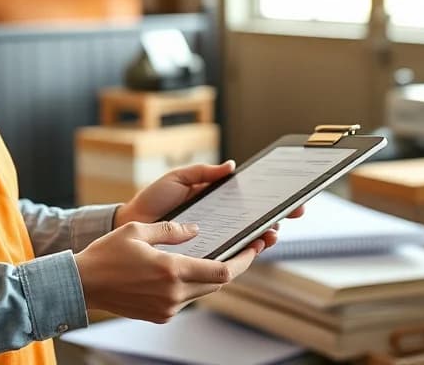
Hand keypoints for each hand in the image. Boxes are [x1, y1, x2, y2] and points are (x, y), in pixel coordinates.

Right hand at [73, 220, 264, 322]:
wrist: (81, 285)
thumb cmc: (106, 254)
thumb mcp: (138, 230)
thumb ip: (171, 230)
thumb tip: (196, 230)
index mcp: (171, 270)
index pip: (222, 272)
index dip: (244, 260)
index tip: (255, 247)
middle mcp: (173, 294)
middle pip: (218, 284)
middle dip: (234, 266)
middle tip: (246, 248)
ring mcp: (167, 308)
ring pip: (203, 292)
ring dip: (212, 276)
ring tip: (220, 257)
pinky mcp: (159, 315)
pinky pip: (186, 299)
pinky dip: (192, 285)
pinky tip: (190, 269)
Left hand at [113, 161, 307, 253]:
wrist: (130, 225)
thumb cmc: (153, 201)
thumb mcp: (178, 179)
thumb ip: (203, 173)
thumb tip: (232, 166)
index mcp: (216, 203)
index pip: (250, 203)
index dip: (271, 201)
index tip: (292, 197)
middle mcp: (219, 223)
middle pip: (255, 223)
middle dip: (278, 218)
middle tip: (292, 214)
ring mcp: (213, 241)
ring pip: (247, 242)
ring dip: (266, 237)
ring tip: (274, 231)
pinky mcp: (203, 257)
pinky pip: (228, 257)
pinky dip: (245, 253)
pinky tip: (255, 246)